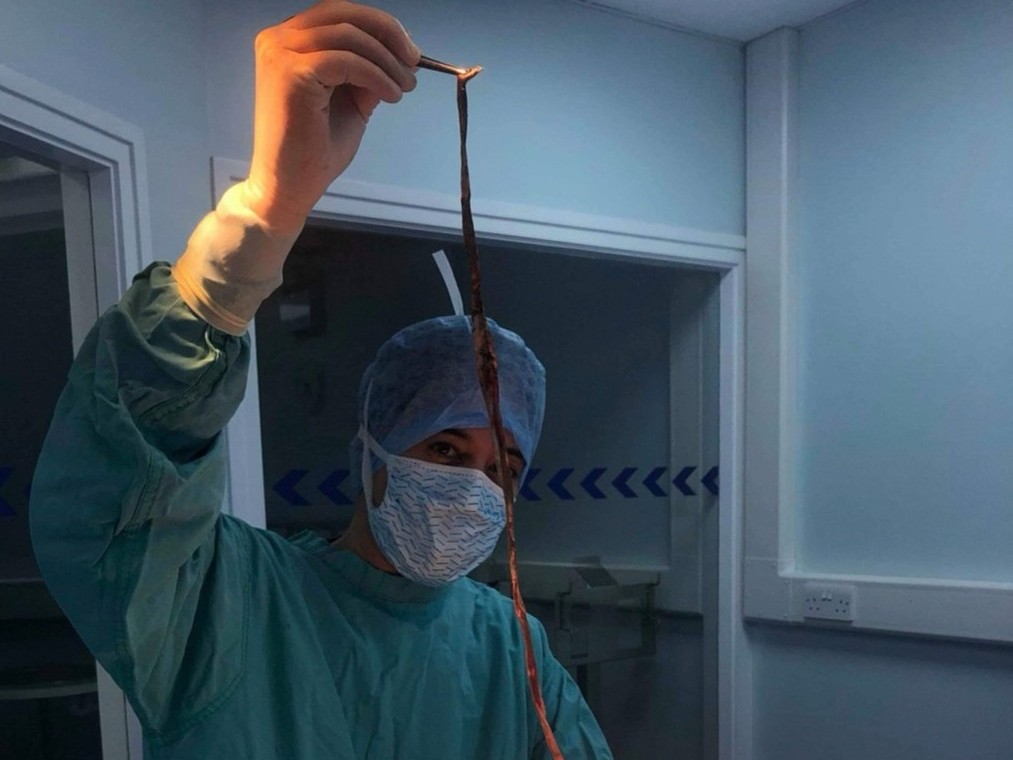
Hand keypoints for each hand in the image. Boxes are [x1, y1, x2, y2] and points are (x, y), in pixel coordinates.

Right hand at [244, 1, 419, 232]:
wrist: (289, 187)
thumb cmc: (314, 150)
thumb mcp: (351, 101)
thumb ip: (369, 72)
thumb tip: (402, 55)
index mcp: (287, 41)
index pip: (338, 13)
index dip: (378, 25)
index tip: (407, 51)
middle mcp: (278, 40)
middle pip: (343, 14)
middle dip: (387, 33)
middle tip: (414, 60)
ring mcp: (281, 55)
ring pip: (350, 37)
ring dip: (387, 60)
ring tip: (405, 86)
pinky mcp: (291, 75)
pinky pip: (349, 61)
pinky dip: (378, 76)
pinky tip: (391, 95)